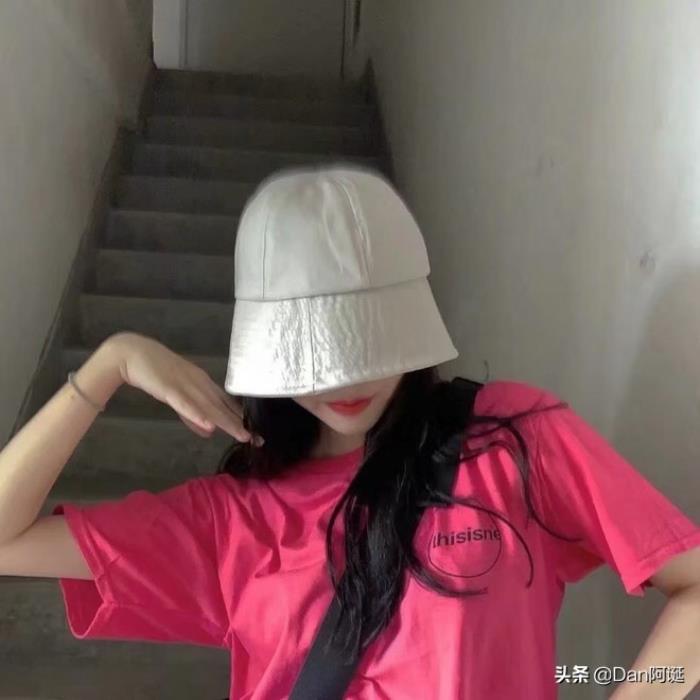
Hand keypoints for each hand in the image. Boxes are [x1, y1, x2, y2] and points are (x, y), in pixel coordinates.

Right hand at [105, 332, 261, 441]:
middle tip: (259, 440)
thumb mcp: (178, 397)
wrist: (131, 353)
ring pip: (209, 408)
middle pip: (222, 408)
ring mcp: (185, 386)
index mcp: (203, 384)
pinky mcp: (169, 389)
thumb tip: (209, 432)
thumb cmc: (155, 373)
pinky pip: (185, 404)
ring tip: (243, 436)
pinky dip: (197, 415)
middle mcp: (199, 384)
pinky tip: (210, 426)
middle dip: (241, 424)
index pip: (226, 404)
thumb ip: (192, 414)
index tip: (257, 433)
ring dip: (226, 422)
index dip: (241, 419)